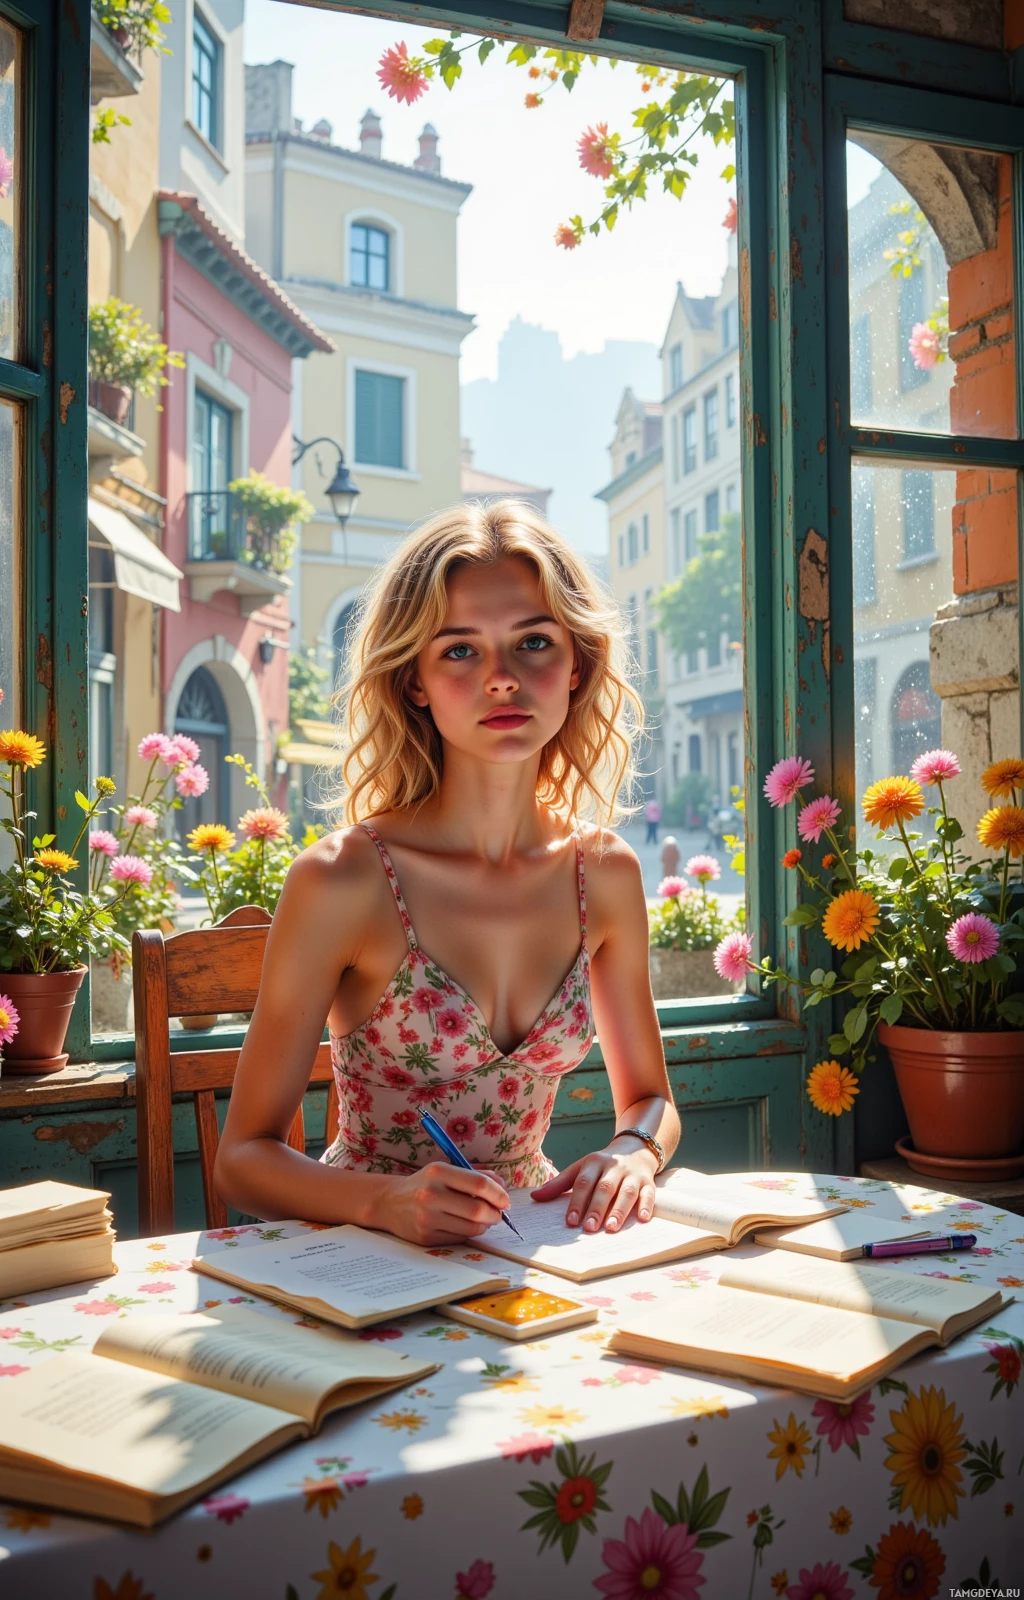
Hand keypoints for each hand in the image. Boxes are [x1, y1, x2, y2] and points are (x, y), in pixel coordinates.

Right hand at [378, 1162, 510, 1247]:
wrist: (390, 1202)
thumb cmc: (425, 1184)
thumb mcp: (446, 1171)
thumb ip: (475, 1175)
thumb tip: (502, 1187)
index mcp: (438, 1172)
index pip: (479, 1184)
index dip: (498, 1194)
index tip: (505, 1200)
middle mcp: (431, 1195)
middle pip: (477, 1210)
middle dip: (495, 1214)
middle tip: (498, 1213)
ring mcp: (427, 1218)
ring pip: (471, 1228)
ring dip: (485, 1225)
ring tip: (483, 1219)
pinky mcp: (426, 1238)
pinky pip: (459, 1239)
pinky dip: (469, 1233)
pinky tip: (465, 1225)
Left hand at [530, 1144, 657, 1231]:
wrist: (635, 1147)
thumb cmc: (602, 1165)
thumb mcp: (581, 1168)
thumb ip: (559, 1184)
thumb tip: (535, 1197)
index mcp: (594, 1162)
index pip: (583, 1182)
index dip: (577, 1201)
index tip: (571, 1221)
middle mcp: (614, 1167)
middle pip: (605, 1188)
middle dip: (597, 1208)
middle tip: (589, 1228)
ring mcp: (632, 1174)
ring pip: (627, 1191)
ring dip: (619, 1210)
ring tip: (611, 1228)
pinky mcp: (648, 1181)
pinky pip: (649, 1193)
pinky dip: (647, 1205)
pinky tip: (643, 1219)